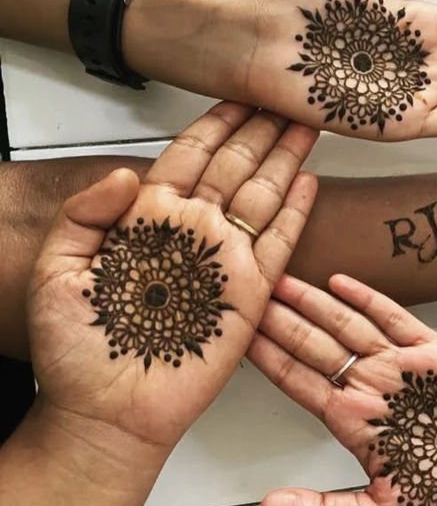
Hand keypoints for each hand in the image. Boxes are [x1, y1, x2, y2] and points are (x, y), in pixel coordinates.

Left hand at [27, 103, 317, 449]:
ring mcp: (225, 261)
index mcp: (148, 221)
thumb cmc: (78, 349)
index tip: (239, 94)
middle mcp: (193, 233)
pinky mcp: (250, 293)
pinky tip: (308, 181)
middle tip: (287, 96)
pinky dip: (297, 211)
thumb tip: (125, 172)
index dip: (216, 123)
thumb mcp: (58, 270)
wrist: (107, 411)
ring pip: (262, 195)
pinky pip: (280, 243)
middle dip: (261, 129)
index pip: (190, 155)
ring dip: (285, 157)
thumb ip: (85, 214)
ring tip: (306, 123)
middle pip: (235, 166)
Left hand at [248, 274, 436, 505]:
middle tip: (247, 289)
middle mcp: (369, 387)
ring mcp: (400, 367)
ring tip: (283, 279)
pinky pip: (397, 318)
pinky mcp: (436, 354)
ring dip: (314, 302)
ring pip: (347, 326)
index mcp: (351, 421)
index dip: (266, 356)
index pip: (296, 380)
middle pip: (314, 345)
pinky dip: (369, 298)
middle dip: (280, 318)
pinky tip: (341, 282)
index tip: (236, 335)